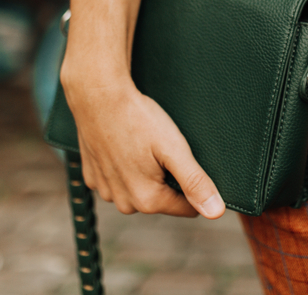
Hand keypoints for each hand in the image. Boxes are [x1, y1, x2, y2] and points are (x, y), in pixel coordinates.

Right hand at [60, 56, 225, 218]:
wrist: (98, 96)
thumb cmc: (138, 119)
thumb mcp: (174, 148)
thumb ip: (195, 182)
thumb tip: (216, 211)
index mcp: (147, 200)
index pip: (187, 207)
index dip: (193, 185)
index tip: (185, 160)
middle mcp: (124, 203)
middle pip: (162, 199)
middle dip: (167, 178)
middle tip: (161, 148)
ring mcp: (105, 191)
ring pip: (139, 190)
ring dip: (145, 173)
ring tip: (142, 144)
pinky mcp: (92, 177)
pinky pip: (117, 180)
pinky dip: (123, 167)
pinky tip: (124, 145)